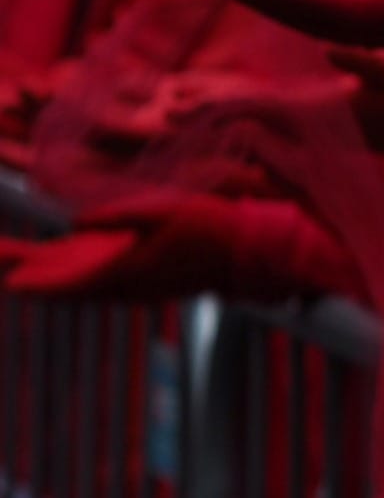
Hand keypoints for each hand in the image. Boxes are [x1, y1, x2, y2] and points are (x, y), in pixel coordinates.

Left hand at [5, 193, 354, 303]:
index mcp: (125, 272)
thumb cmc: (210, 226)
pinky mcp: (135, 276)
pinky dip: (60, 275)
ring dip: (38, 275)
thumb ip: (119, 217)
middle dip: (23, 274)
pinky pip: (88, 280)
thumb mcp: (166, 211)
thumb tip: (76, 221)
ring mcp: (127, 284)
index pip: (66, 283)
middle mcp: (120, 285)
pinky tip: (45, 265)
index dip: (32, 282)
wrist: (246, 250)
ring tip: (7, 265)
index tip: (6, 282)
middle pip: (60, 286)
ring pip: (71, 285)